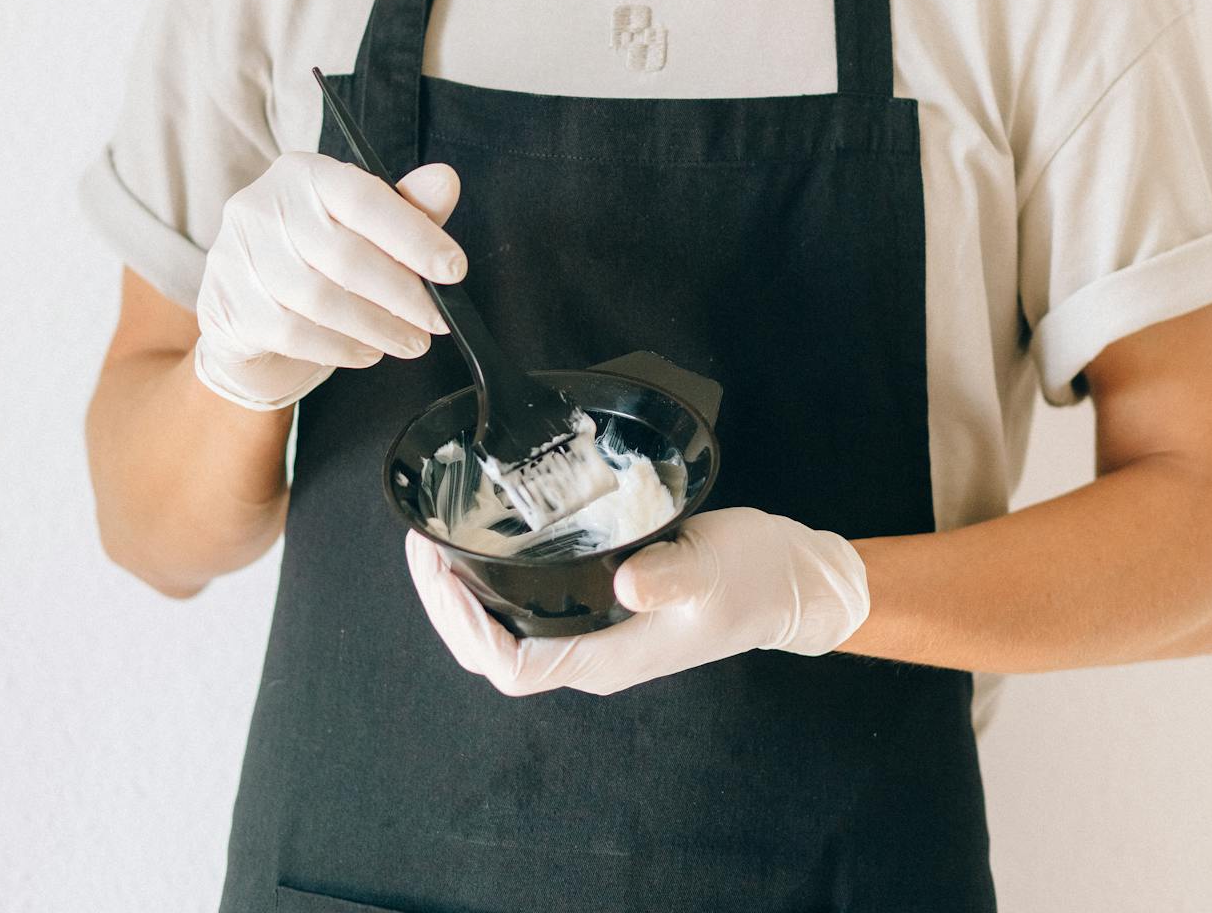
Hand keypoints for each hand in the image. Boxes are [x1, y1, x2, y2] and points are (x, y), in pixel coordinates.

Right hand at [194, 149, 465, 409]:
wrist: (246, 311)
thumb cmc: (315, 259)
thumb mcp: (363, 226)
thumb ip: (407, 207)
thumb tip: (446, 181)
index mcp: (302, 173)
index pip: (364, 198)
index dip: (414, 235)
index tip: (453, 269)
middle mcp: (261, 205)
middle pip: (345, 255)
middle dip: (403, 294)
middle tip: (437, 319)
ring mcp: (237, 255)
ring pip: (321, 300)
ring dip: (378, 327)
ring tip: (410, 340)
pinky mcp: (226, 304)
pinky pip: (295, 334)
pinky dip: (341, 348)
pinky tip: (367, 350)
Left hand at [405, 504, 869, 695]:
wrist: (790, 581)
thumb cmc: (752, 578)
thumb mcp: (713, 571)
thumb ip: (671, 575)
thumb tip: (626, 580)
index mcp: (608, 657)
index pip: (513, 666)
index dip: (467, 628)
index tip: (443, 572)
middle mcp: (592, 651)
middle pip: (493, 653)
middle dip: (447, 608)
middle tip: (421, 548)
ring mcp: (595, 631)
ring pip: (505, 633)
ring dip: (462, 598)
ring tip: (435, 546)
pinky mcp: (602, 605)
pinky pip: (528, 608)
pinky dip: (493, 583)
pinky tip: (483, 547)